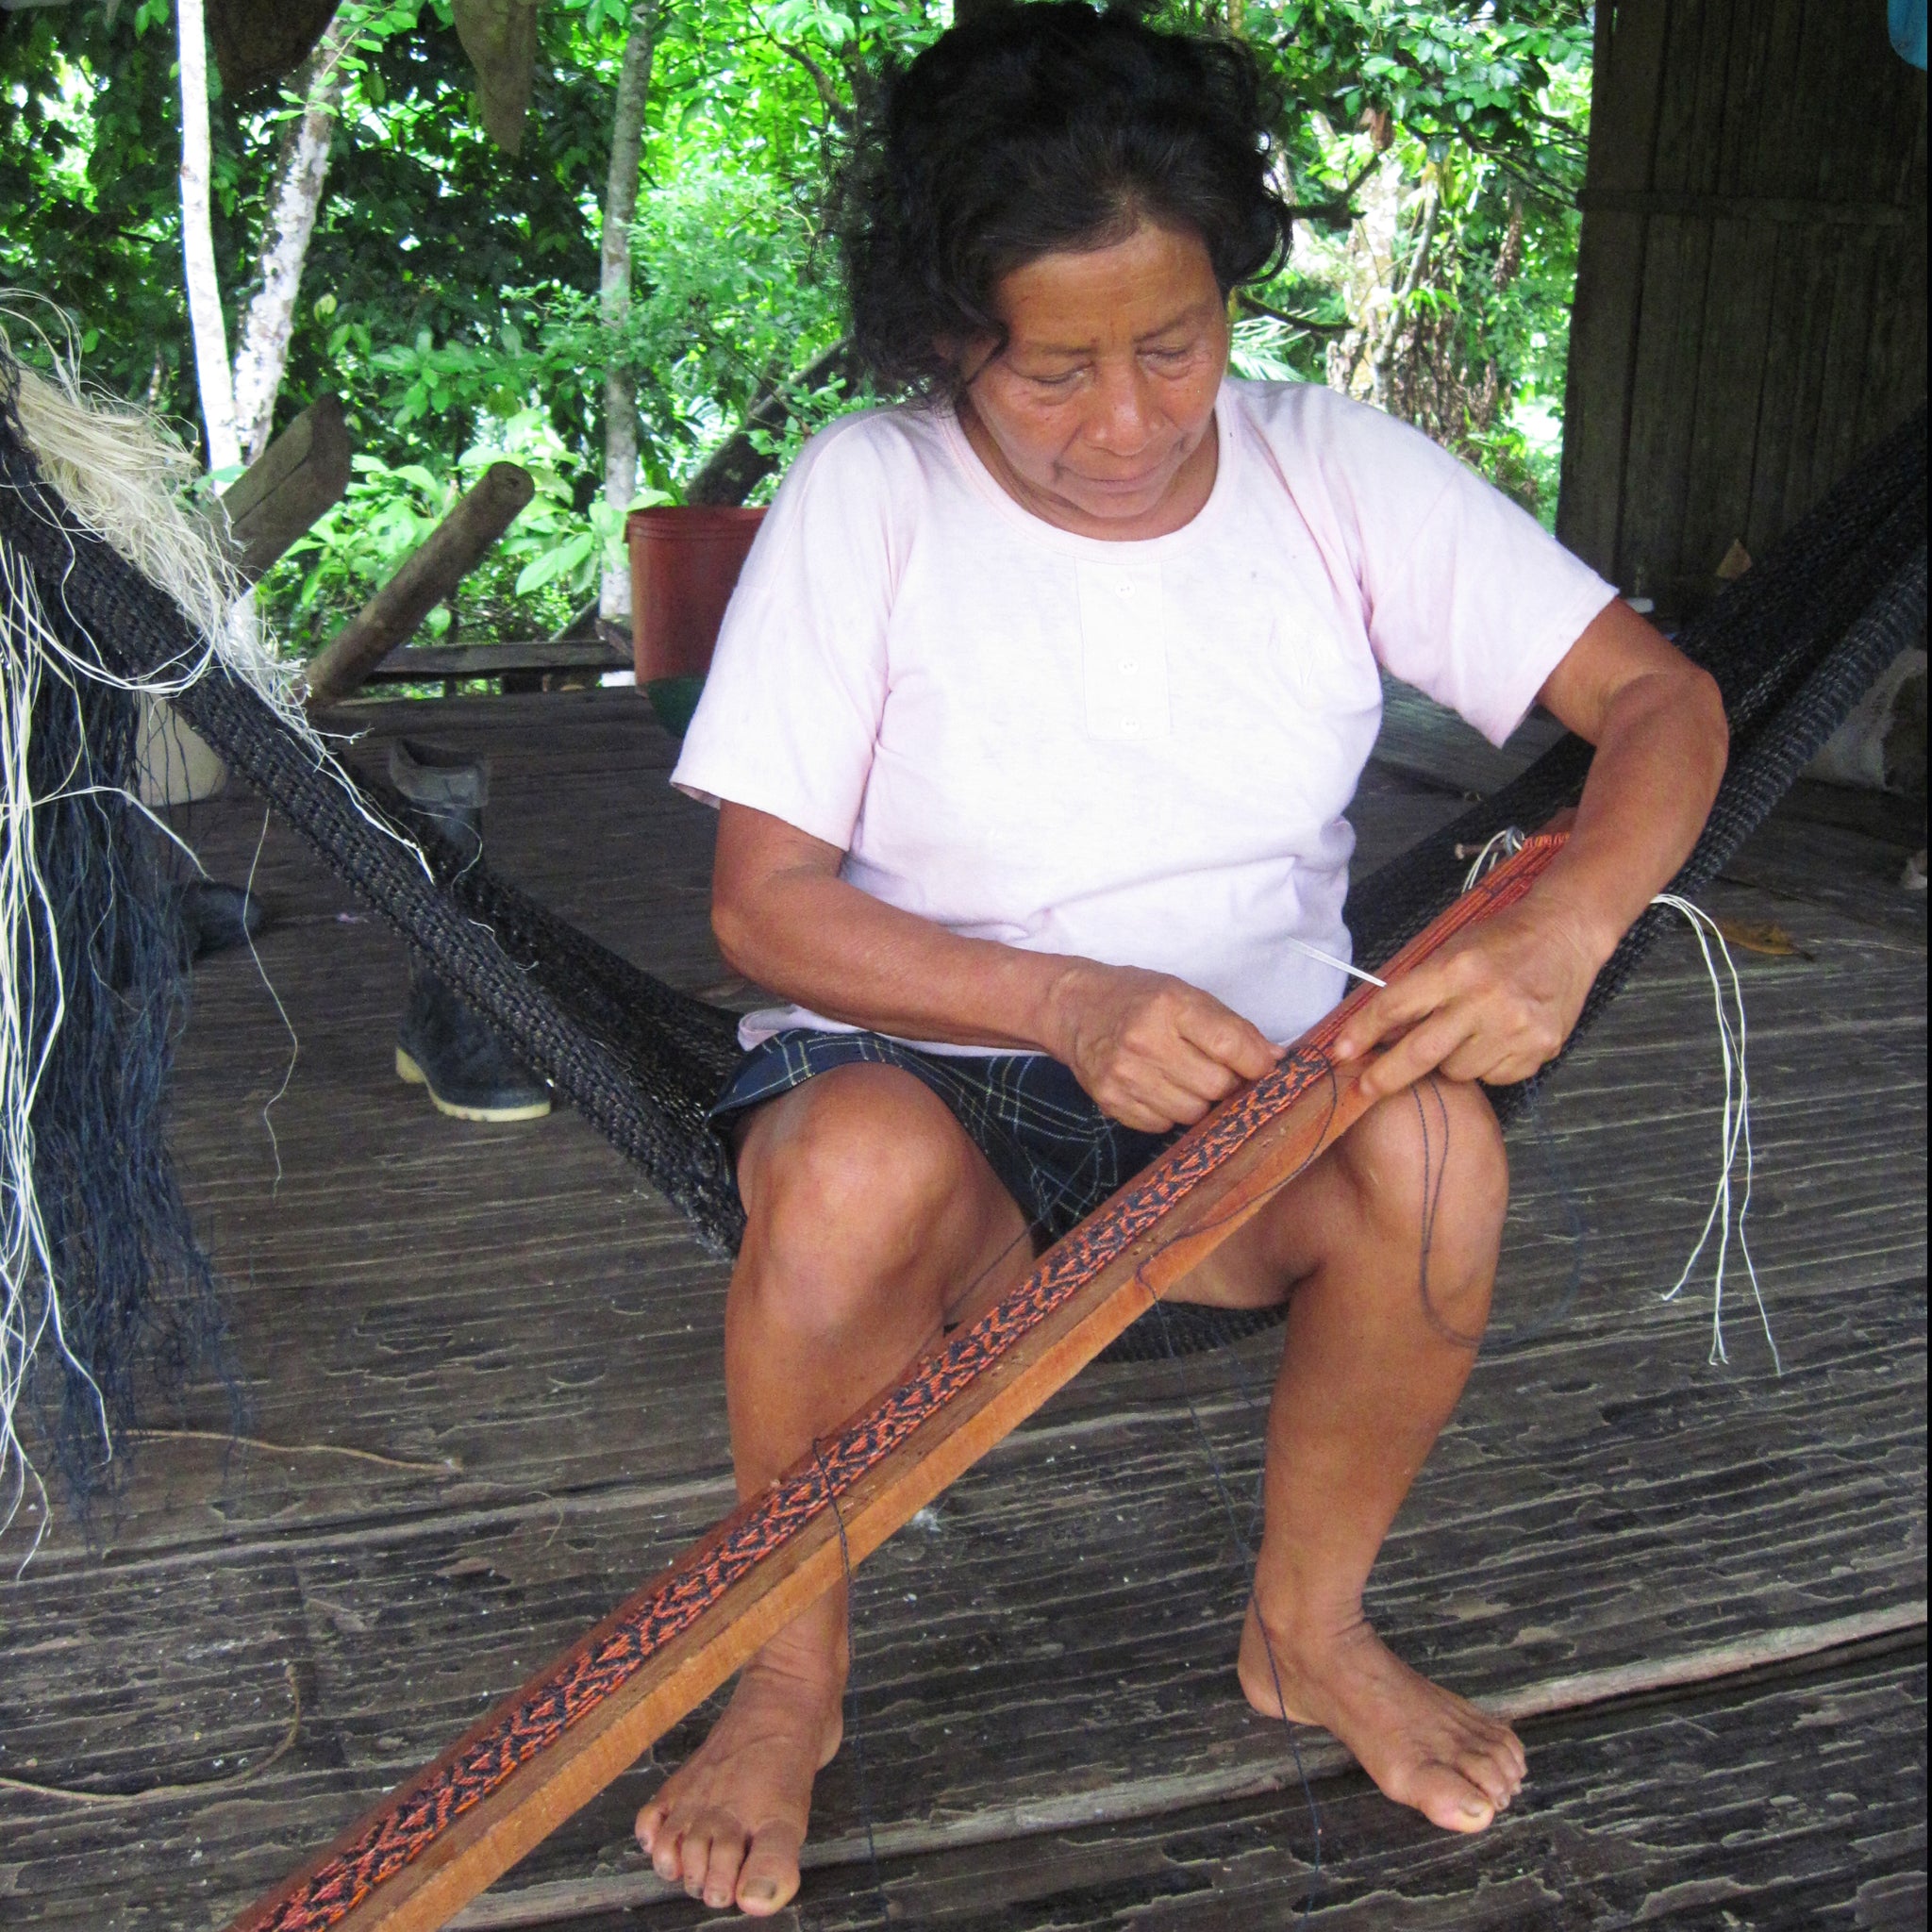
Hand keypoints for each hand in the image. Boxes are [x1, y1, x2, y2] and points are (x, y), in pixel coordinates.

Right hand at [1044, 962, 1280, 1132]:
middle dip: (1228, 1084)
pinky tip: (1159, 1088)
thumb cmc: (1138, 998)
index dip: (1257, 1063)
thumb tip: (1274, 1060)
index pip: (1231, 1045)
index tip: (1264, 1067)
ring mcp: (1124, 1074)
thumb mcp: (1185, 995)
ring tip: (1185, 1079)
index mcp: (1170, 1006)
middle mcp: (1145, 1041)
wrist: (1075, 1008)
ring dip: (1199, 1102)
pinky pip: (1162, 1125)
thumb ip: (1230, 1026)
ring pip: (1192, 1113)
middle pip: (1216, 1087)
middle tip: (1219, 1072)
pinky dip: (1169, 1113)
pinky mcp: (1110, 1101)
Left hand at [1334, 897, 1605, 1102]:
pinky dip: (1486, 1064)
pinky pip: (1493, 1076)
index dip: (1363, 1031)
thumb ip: (1418, 989)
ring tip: (1467, 1032)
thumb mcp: (1451, 950)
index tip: (1340, 1052)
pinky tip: (1497, 1037)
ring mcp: (1516, 1029)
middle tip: (1364, 1088)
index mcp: (1457, 969)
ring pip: (1457, 1072)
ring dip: (1449, 1061)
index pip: (1396, 1006)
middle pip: (1420, 1053)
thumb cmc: (1500, 941)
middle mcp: (1486, 1001)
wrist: (1565, 934)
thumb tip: (1375, 1032)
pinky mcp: (1540, 1050)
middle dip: (1385, 1076)